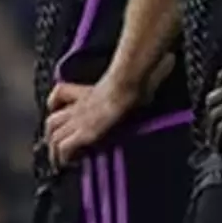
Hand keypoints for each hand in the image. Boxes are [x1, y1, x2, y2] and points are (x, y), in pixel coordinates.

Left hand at [42, 55, 173, 168]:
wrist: (129, 84)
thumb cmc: (137, 78)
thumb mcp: (138, 74)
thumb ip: (148, 70)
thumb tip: (171, 59)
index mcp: (88, 92)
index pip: (60, 94)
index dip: (55, 104)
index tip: (57, 113)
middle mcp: (79, 107)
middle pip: (51, 121)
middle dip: (50, 136)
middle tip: (56, 150)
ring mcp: (80, 121)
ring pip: (52, 136)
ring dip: (54, 150)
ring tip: (60, 163)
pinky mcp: (84, 133)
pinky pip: (63, 148)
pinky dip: (64, 157)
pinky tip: (70, 163)